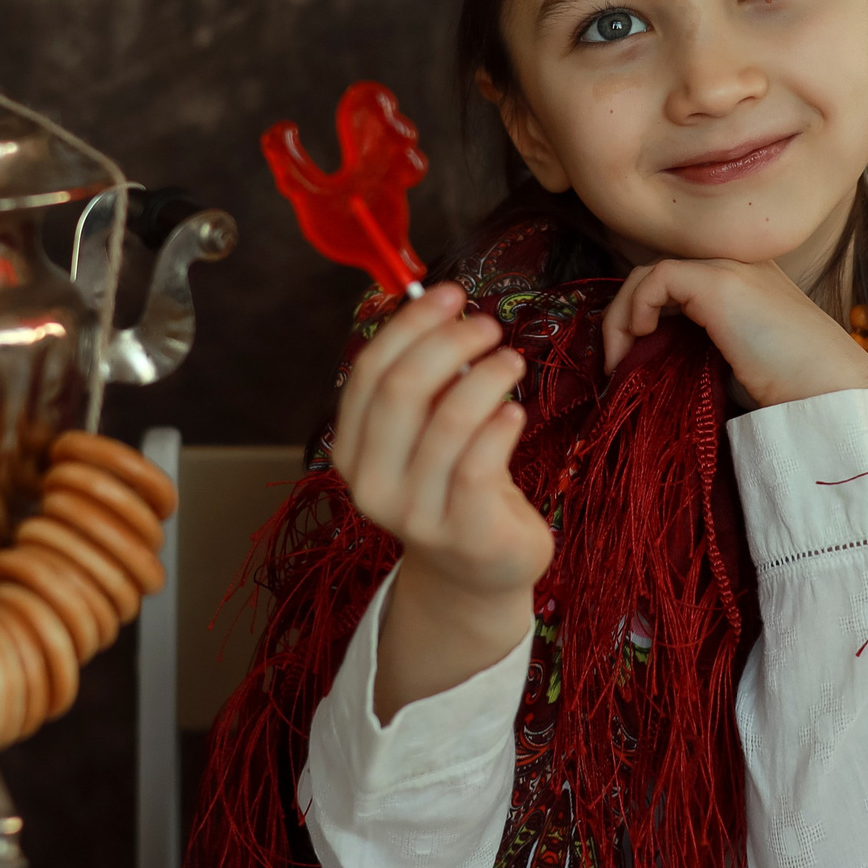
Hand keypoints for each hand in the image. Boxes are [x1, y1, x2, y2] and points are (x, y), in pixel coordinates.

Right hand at [331, 283, 552, 718]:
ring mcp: (416, 514)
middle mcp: (372, 484)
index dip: (409, 324)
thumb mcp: (421, 435)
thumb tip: (434, 302)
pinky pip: (479, 464)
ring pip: (447, 421)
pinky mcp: (465, 533)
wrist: (474, 574)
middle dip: (448, 343)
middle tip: (487, 326)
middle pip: (401, 390)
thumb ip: (420, 381)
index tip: (448, 293)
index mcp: (351, 450)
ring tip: (511, 361)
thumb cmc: (453, 486)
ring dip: (486, 377)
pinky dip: (501, 424)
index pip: (369, 371)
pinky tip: (516, 411)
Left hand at [602, 258, 867, 407]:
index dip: (644, 315)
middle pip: (657, 276)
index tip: (629, 362)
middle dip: (624, 317)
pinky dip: (635, 308)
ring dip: (621, 318)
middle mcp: (735, 262)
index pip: (676, 284)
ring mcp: (728, 265)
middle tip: (615, 364)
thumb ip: (702, 346)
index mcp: (744, 280)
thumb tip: (647, 360)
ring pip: (649, 275)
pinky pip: (655, 279)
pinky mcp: (718, 280)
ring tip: (619, 361)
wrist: (827, 390)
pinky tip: (641, 339)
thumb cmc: (789, 387)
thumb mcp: (737, 360)